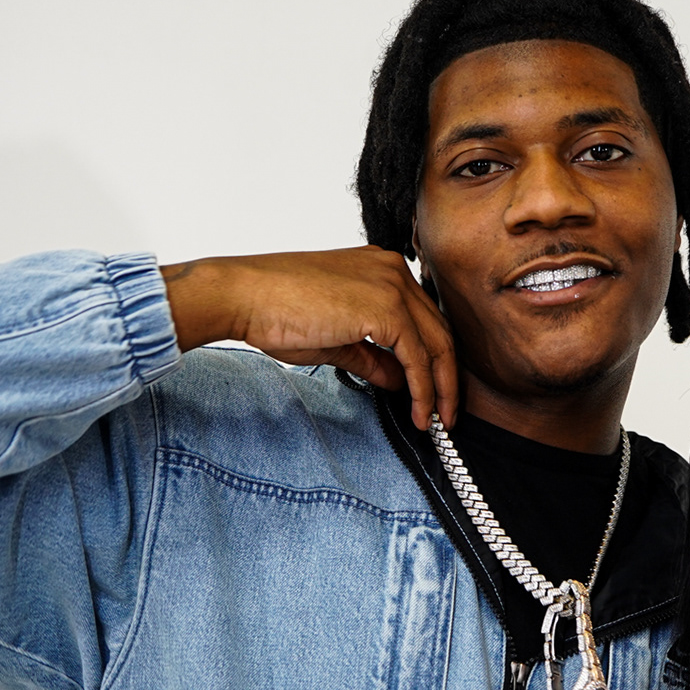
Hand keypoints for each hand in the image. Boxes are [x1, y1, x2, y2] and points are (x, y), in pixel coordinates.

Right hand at [161, 248, 459, 429]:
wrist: (243, 296)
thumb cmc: (275, 310)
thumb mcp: (335, 338)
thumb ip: (372, 356)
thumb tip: (399, 381)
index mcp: (381, 268)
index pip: (424, 318)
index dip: (434, 359)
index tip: (435, 392)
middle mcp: (393, 269)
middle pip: (438, 329)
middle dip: (446, 377)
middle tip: (446, 413)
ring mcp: (393, 285)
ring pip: (436, 344)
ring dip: (440, 388)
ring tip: (436, 421)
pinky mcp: (386, 307)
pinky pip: (417, 357)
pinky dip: (423, 388)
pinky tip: (420, 411)